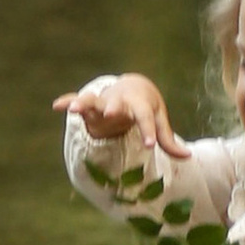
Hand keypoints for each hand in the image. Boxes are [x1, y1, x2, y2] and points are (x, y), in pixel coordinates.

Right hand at [53, 72, 189, 159]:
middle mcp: (120, 102)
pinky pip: (76, 100)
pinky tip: (56, 105)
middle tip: (111, 114)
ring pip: (92, 101)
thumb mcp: (157, 120)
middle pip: (117, 105)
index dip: (148, 132)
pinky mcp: (90, 106)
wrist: (133, 87)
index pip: (145, 119)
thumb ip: (167, 140)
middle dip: (113, 109)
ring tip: (73, 110)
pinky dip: (67, 101)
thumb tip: (188, 157)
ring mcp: (103, 103)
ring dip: (83, 103)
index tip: (150, 146)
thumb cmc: (147, 108)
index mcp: (139, 106)